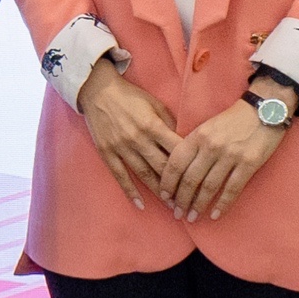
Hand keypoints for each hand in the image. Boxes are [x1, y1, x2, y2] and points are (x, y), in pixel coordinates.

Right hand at [73, 64, 180, 207]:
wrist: (98, 91)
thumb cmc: (131, 97)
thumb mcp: (155, 104)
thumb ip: (169, 124)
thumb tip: (184, 143)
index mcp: (153, 125)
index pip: (176, 150)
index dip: (190, 167)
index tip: (201, 180)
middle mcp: (138, 138)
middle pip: (162, 167)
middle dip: (177, 186)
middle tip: (189, 201)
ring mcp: (121, 147)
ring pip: (143, 174)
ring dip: (159, 192)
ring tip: (171, 206)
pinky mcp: (107, 152)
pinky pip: (120, 175)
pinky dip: (130, 191)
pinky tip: (140, 204)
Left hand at [157, 102, 285, 222]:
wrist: (265, 109)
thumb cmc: (232, 120)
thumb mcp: (206, 127)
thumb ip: (192, 145)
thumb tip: (177, 170)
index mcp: (197, 136)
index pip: (176, 163)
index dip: (167, 183)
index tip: (163, 196)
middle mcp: (211, 147)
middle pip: (190, 179)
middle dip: (181, 199)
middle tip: (177, 213)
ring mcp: (230, 156)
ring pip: (209, 186)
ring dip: (198, 205)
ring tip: (191, 217)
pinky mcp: (249, 164)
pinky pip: (232, 188)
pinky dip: (223, 204)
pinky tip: (215, 215)